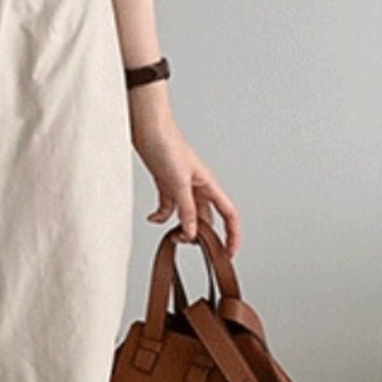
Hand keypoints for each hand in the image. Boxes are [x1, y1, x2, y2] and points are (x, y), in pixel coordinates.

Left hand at [131, 113, 240, 256]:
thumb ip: (186, 209)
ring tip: (172, 235)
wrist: (148, 129)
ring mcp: (181, 186)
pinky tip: (153, 218)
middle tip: (189, 244)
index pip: (229, 214)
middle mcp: (197, 187)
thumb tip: (192, 233)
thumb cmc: (167, 145)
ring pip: (187, 214)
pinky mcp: (166, 183)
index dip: (233, 234)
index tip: (229, 252)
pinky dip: (161, 215)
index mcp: (208, 185)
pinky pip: (168, 206)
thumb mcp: (178, 183)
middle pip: (206, 218)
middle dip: (201, 234)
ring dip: (181, 226)